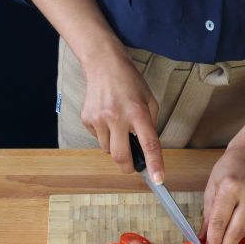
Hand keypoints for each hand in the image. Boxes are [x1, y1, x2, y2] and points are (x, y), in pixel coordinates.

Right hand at [80, 47, 163, 182]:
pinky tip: (107, 118)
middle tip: (134, 166)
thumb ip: (150, 125)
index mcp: (138, 112)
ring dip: (116, 146)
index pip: (148, 143)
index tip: (158, 179)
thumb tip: (147, 149)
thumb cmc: (130, 82)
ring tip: (119, 127)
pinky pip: (98, 139)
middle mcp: (117, 117)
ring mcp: (99, 119)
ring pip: (108, 150)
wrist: (103, 64)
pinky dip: (105, 135)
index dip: (154, 164)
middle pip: (121, 157)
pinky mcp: (87, 119)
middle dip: (129, 167)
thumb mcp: (149, 100)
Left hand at [199, 146, 244, 243]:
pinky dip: (243, 228)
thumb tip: (203, 239)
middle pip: (236, 230)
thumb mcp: (212, 187)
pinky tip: (237, 223)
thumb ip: (208, 215)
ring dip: (233, 239)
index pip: (220, 221)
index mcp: (230, 186)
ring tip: (222, 243)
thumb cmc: (229, 168)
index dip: (214, 241)